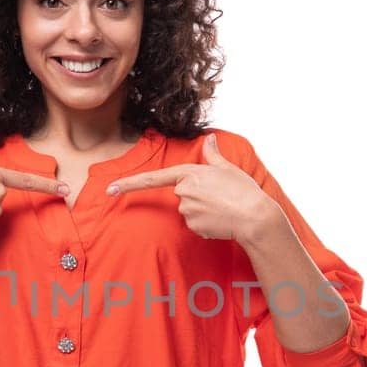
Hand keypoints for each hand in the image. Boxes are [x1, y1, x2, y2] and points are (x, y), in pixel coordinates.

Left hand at [106, 132, 280, 241]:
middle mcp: (184, 191)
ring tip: (223, 209)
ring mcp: (187, 210)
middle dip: (197, 197)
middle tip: (220, 197)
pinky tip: (221, 221)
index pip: (153, 178)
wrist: (256, 217)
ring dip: (202, 211)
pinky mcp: (193, 227)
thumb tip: (210, 139)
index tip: (110, 190)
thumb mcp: (229, 168)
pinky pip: (195, 225)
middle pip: (181, 195)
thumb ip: (213, 156)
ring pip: (188, 211)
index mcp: (190, 173)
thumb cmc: (244, 191)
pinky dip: (206, 224)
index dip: (129, 184)